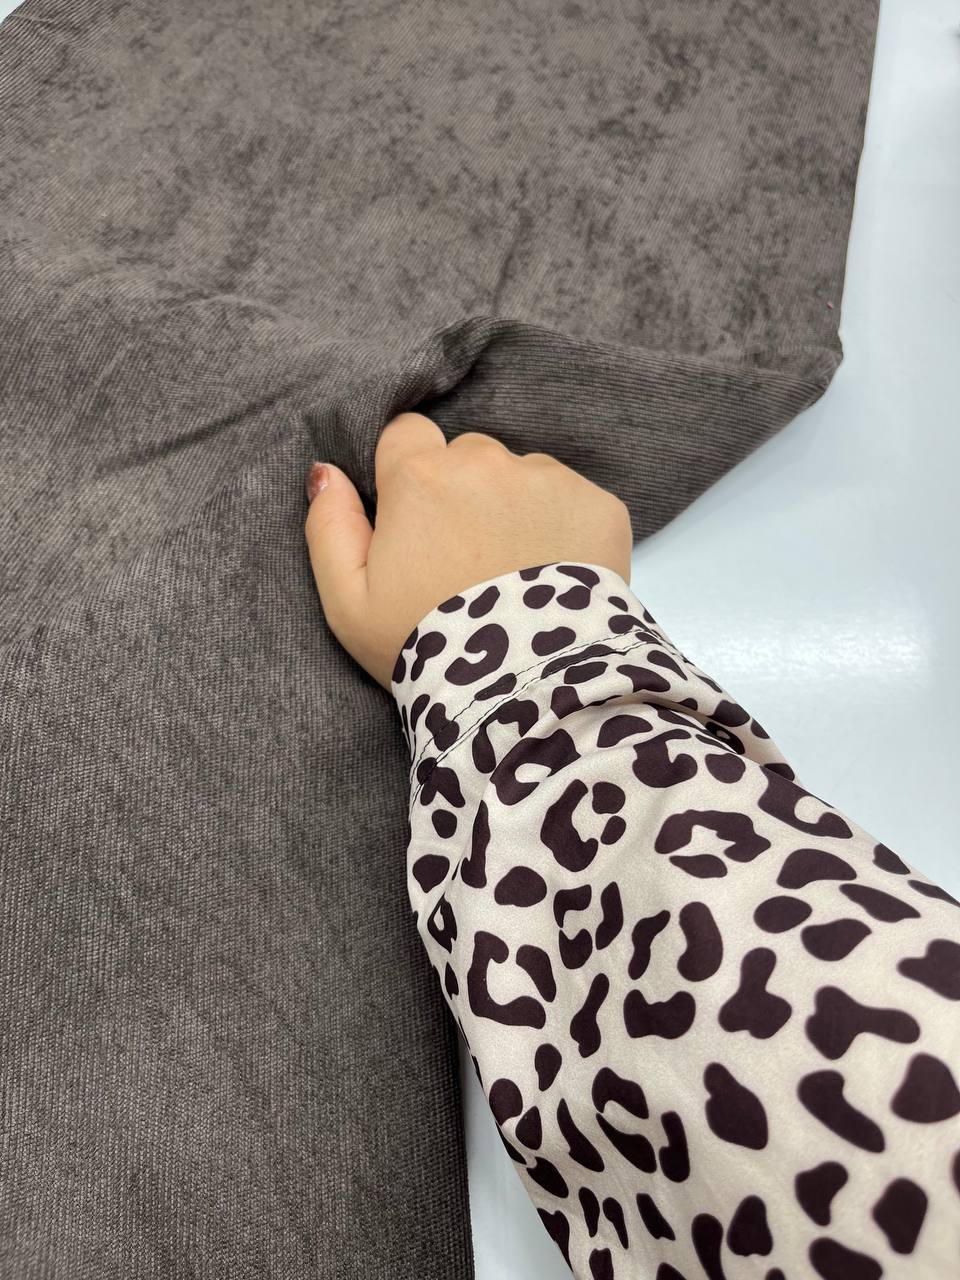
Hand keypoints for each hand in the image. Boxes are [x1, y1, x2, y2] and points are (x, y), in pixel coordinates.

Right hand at [304, 413, 632, 689]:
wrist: (522, 687)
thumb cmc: (426, 647)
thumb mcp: (349, 603)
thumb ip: (330, 527)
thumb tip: (325, 471)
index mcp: (419, 476)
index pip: (406, 434)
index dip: (408, 473)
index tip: (417, 519)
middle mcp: (485, 462)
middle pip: (468, 455)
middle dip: (464, 493)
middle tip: (466, 559)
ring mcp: (548, 480)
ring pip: (523, 475)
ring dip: (516, 508)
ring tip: (515, 572)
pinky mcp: (598, 505)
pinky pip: (573, 499)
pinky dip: (564, 528)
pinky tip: (553, 575)